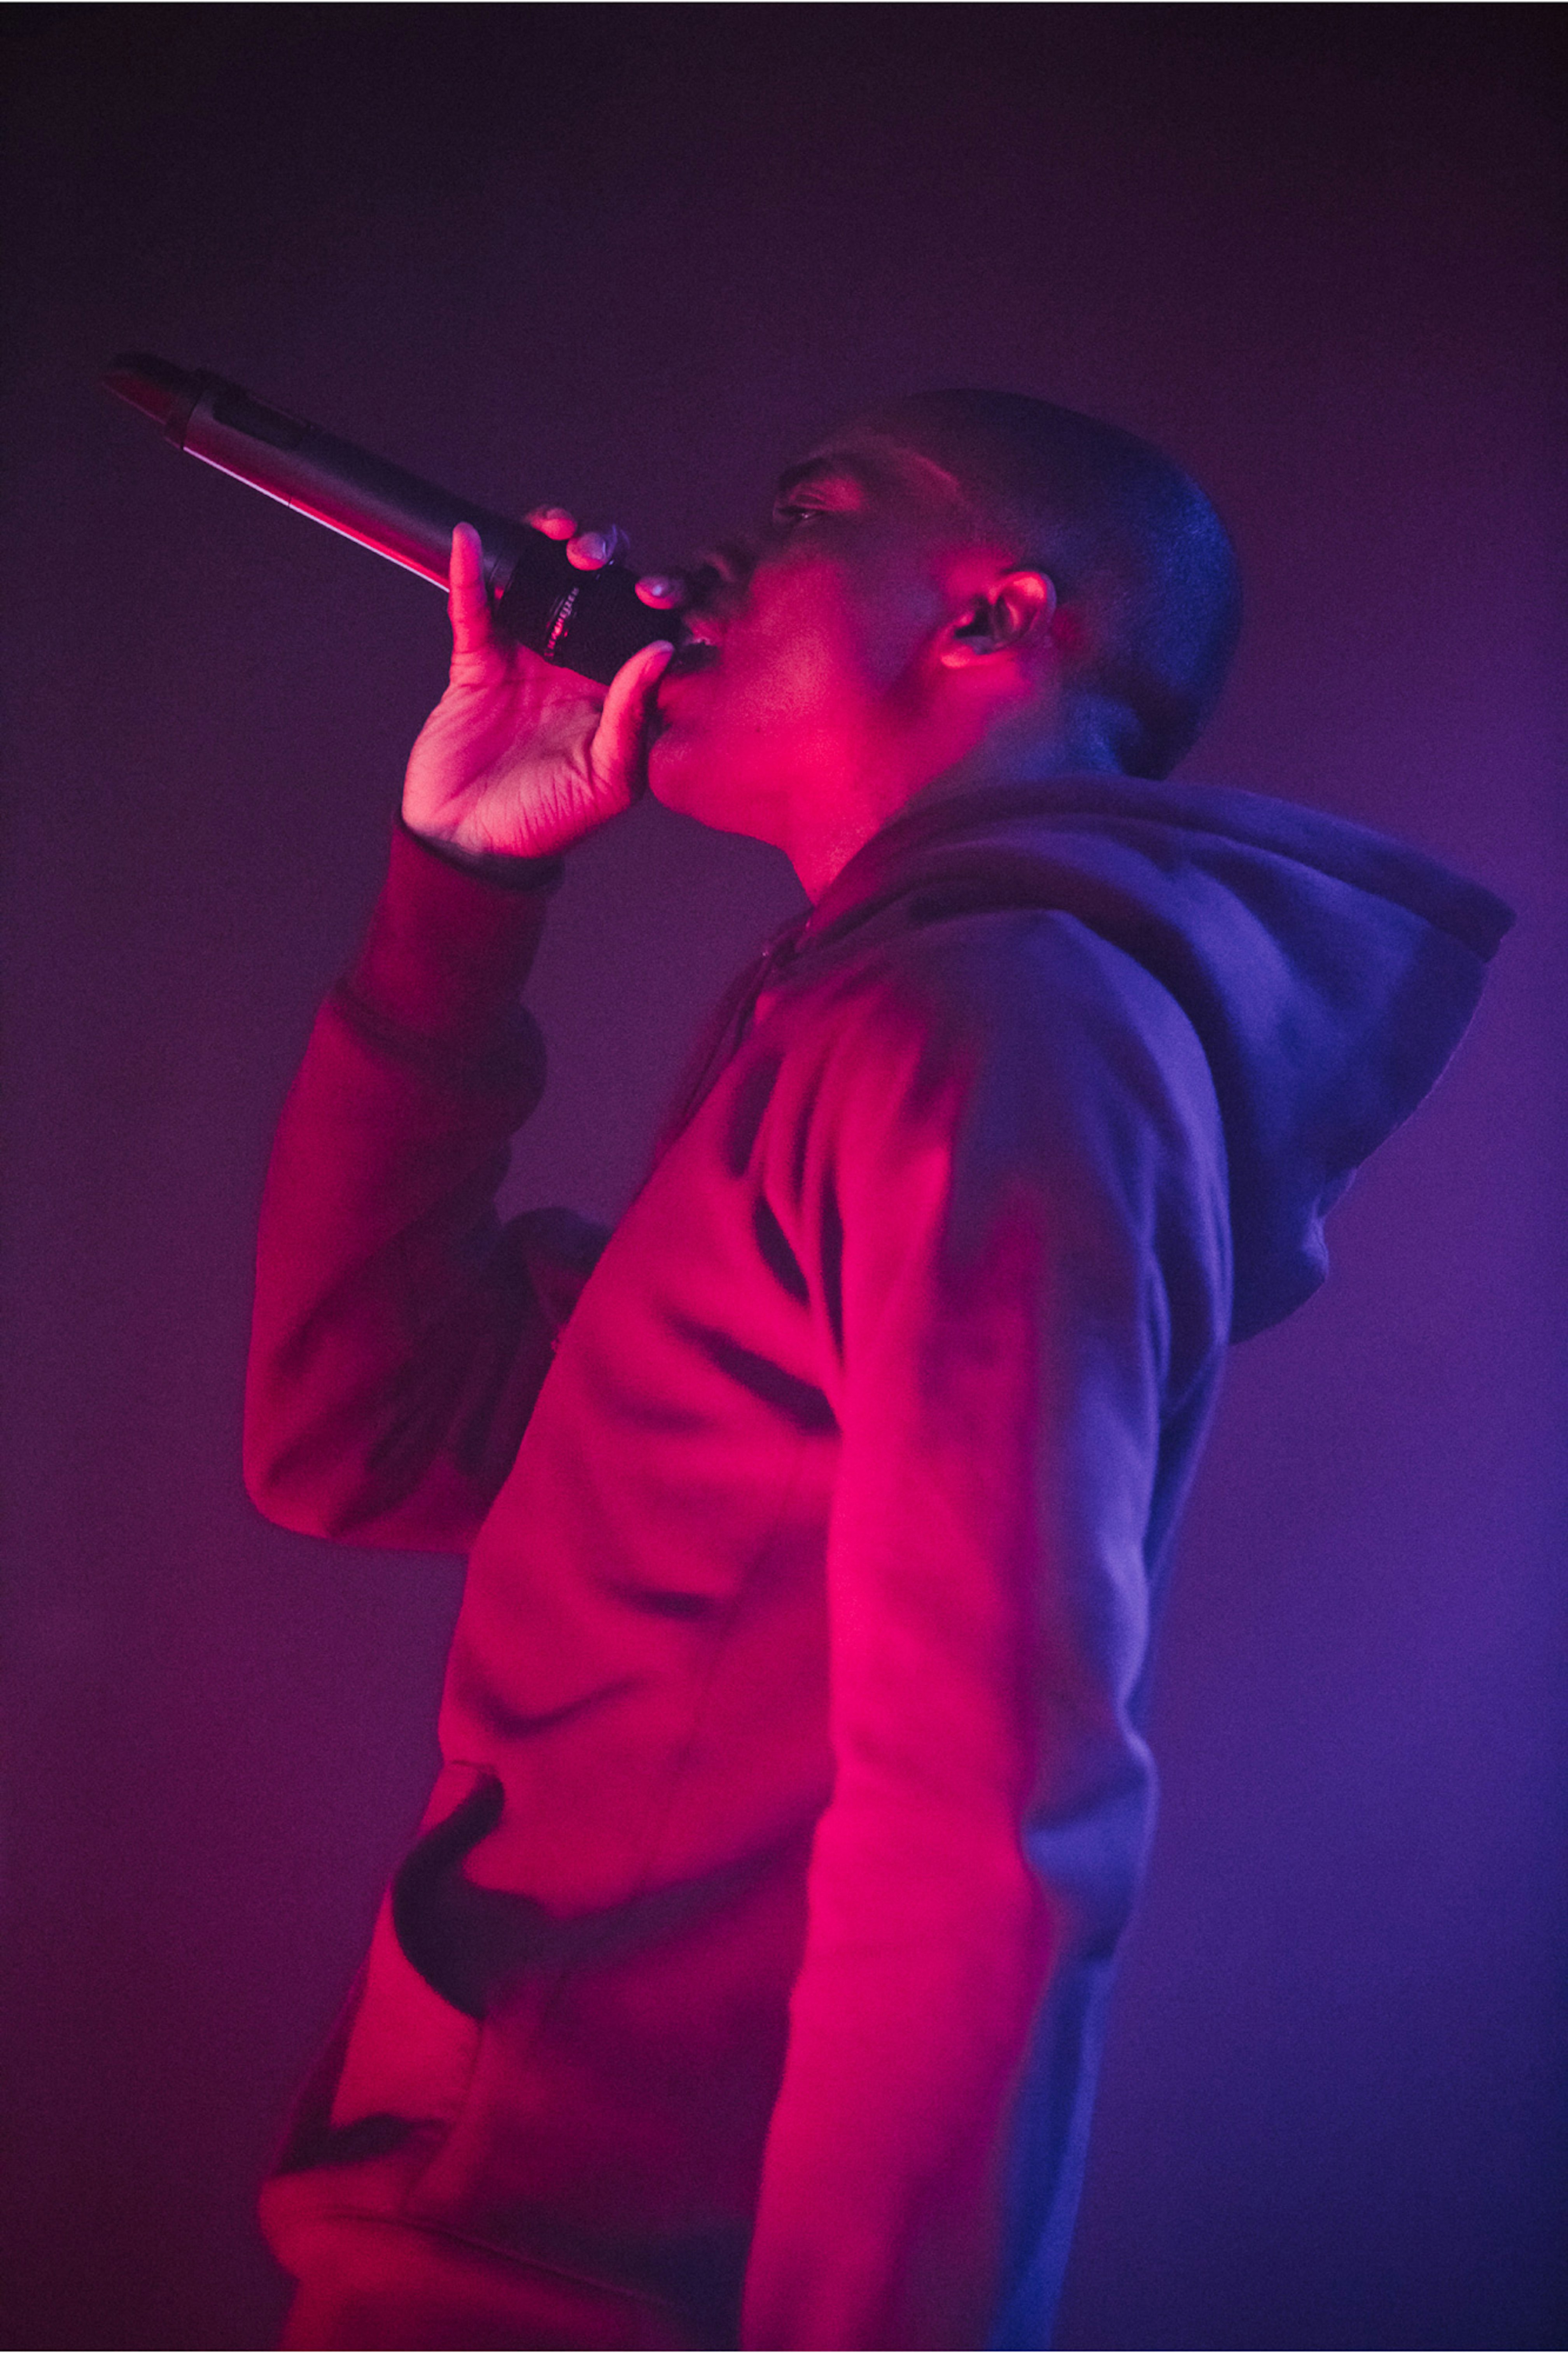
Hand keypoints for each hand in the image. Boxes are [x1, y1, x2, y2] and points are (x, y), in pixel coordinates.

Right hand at [401, 520, 673, 862]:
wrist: (471, 846)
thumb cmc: (547, 824)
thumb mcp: (609, 780)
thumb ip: (635, 715)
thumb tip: (663, 652)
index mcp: (621, 693)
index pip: (650, 628)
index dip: (662, 600)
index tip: (660, 595)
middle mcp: (578, 666)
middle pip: (601, 586)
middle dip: (608, 558)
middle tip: (598, 562)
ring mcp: (527, 658)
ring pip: (543, 580)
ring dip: (551, 546)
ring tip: (557, 535)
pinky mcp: (477, 662)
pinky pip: (474, 607)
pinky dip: (471, 572)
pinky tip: (470, 542)